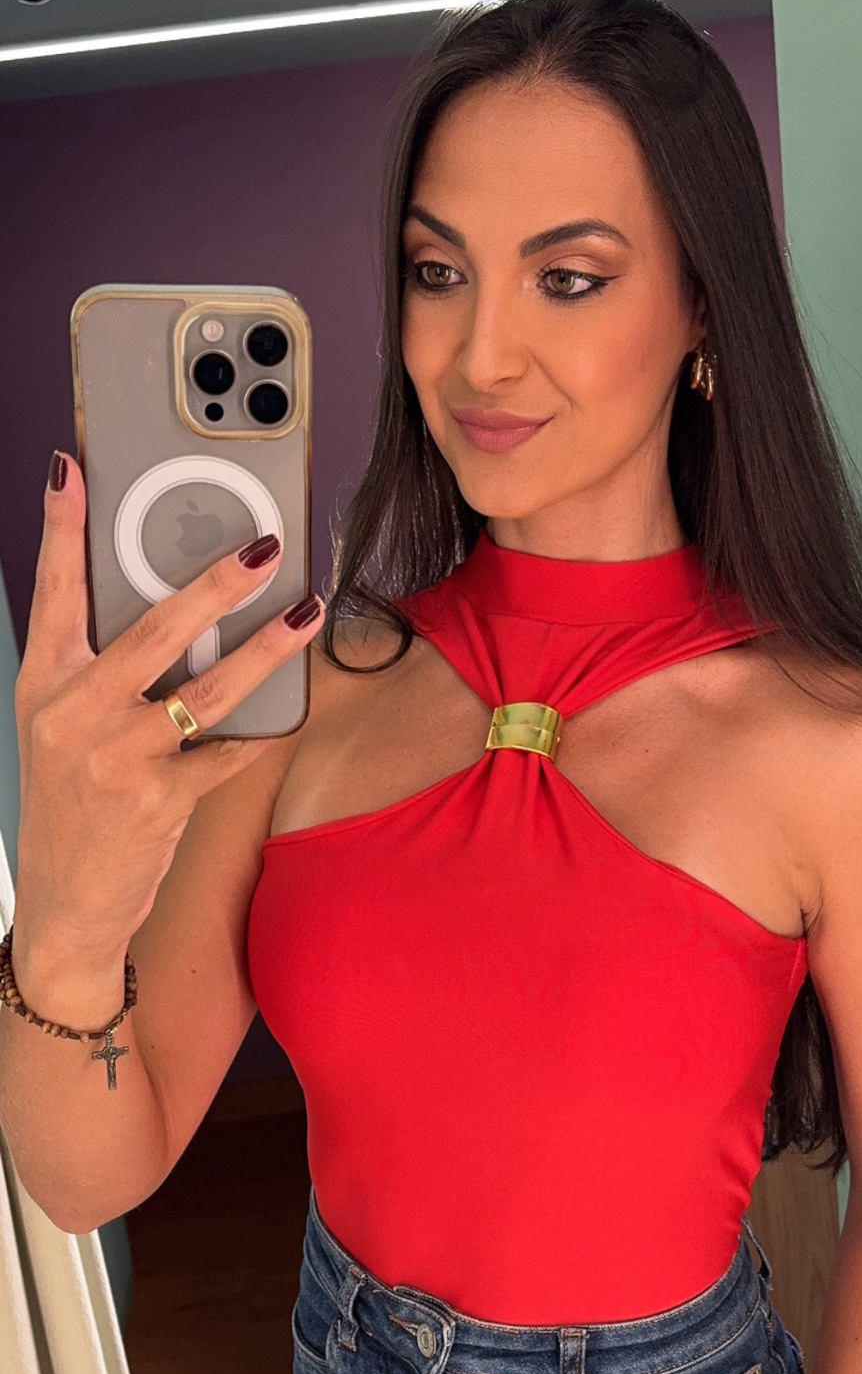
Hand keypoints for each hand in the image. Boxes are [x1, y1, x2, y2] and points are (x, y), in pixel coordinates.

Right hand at [13, 451, 323, 978]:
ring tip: (306, 614)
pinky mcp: (160, 799)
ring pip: (208, 687)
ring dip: (267, 648)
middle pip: (153, 628)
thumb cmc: (73, 806)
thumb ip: (99, 672)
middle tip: (263, 546)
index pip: (53, 591)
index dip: (62, 527)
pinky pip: (228, 754)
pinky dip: (263, 734)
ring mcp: (117, 757)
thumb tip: (172, 610)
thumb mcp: (60, 730)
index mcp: (44, 684)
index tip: (74, 469)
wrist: (65, 904)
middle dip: (215, 582)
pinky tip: (292, 715)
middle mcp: (73, 713)